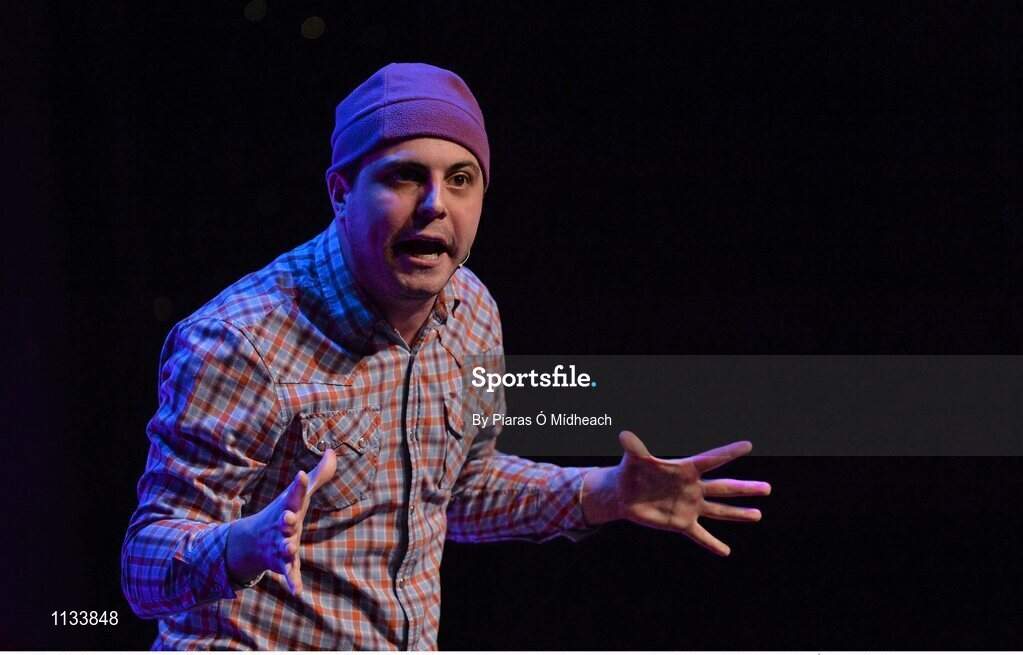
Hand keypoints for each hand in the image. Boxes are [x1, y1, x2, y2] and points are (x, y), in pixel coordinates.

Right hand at [226, 449, 336, 594]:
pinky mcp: (282, 564)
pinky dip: (292, 582)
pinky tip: (298, 592)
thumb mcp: (299, 495)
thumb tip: (332, 450)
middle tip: (288, 518)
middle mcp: (282, 526)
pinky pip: (288, 573)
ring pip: (283, 548)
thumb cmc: (283, 513)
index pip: (295, 494)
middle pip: (284, 523)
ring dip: (286, 549)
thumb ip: (319, 475)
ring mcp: (280, 545)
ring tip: (290, 549)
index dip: (299, 485)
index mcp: (288, 507)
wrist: (253, 542)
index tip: (301, 475)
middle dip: (286, 521)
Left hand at [582, 431, 770, 555]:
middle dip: (746, 489)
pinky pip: (700, 535)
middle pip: (724, 487)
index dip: (728, 452)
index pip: (711, 459)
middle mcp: (692, 488)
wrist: (624, 495)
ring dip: (739, 514)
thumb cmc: (631, 472)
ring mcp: (689, 506)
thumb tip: (625, 435)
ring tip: (758, 515)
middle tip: (768, 488)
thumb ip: (635, 449)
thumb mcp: (634, 460)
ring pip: (719, 510)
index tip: (748, 444)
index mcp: (685, 469)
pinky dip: (712, 544)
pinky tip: (726, 552)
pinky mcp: (681, 523)